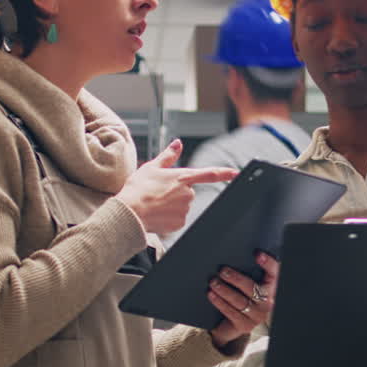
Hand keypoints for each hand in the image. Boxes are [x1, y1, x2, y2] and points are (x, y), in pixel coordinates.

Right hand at [116, 139, 236, 234]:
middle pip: (188, 192)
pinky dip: (169, 217)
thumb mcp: (151, 167)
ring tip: (155, 203)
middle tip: (158, 193)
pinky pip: (177, 218)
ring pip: (182, 206)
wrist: (130, 213)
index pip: (210, 174)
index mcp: (183, 177)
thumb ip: (168, 156)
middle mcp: (188, 194)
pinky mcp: (180, 223)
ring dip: (171, 204)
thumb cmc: (138, 189)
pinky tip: (157, 214)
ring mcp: (185, 210)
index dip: (225, 173)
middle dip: (176, 192)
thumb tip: (178, 143)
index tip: (236, 172)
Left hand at [207, 252, 278, 346]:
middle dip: (236, 278)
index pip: (274, 273)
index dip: (268, 263)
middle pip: (252, 288)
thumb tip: (232, 256)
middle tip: (222, 271)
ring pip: (239, 300)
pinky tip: (211, 295)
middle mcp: (267, 302)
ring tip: (213, 282)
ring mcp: (257, 315)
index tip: (258, 254)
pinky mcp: (245, 325)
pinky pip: (231, 312)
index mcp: (270, 288)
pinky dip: (219, 302)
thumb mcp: (244, 285)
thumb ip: (246, 272)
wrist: (230, 325)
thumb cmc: (239, 297)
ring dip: (224, 290)